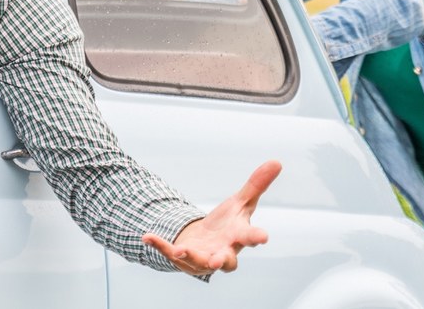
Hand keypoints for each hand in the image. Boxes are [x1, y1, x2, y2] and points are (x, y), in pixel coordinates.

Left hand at [142, 160, 281, 275]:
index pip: (250, 237)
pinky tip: (147, 236)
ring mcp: (202, 258)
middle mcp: (223, 251)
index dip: (256, 238)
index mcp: (238, 237)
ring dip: (191, 256)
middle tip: (219, 260)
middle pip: (227, 260)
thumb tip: (277, 162)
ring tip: (182, 250)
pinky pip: (169, 252)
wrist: (206, 242)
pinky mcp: (182, 257)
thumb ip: (257, 184)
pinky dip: (159, 245)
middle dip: (223, 260)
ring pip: (198, 262)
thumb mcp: (241, 202)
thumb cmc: (228, 225)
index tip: (263, 237)